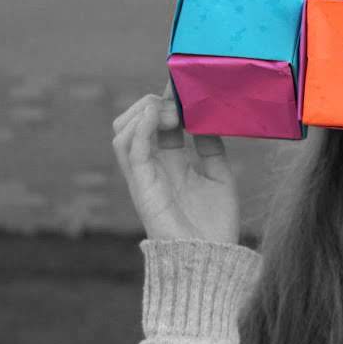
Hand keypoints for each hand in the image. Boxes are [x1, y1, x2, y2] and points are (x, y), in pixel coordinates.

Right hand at [111, 81, 239, 243]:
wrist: (212, 259)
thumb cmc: (215, 225)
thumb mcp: (219, 177)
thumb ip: (211, 149)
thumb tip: (210, 120)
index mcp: (170, 164)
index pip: (156, 124)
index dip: (166, 102)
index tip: (181, 84)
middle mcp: (152, 168)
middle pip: (133, 124)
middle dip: (152, 104)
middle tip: (178, 101)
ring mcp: (144, 177)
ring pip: (123, 133)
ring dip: (144, 112)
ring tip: (170, 108)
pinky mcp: (142, 187)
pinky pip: (131, 151)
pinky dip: (140, 128)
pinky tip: (155, 113)